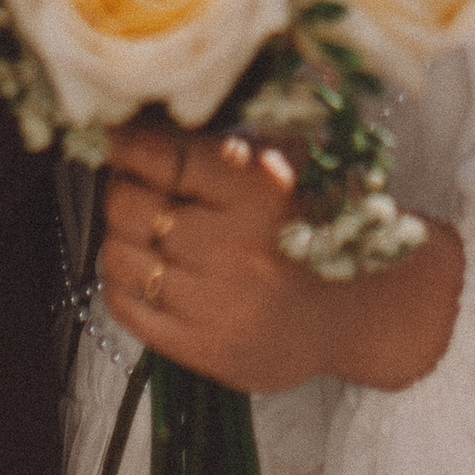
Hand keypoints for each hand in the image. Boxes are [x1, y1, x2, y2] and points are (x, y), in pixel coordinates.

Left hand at [100, 118, 464, 396]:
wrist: (355, 315)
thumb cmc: (316, 232)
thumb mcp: (288, 173)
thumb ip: (230, 149)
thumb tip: (153, 125)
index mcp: (258, 191)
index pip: (163, 156)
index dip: (128, 143)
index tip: (119, 136)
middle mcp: (232, 247)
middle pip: (130, 205)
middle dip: (121, 187)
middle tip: (131, 182)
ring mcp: (214, 303)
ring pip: (120, 256)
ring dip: (120, 236)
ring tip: (139, 228)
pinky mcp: (202, 349)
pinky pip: (127, 307)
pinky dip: (121, 282)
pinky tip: (143, 269)